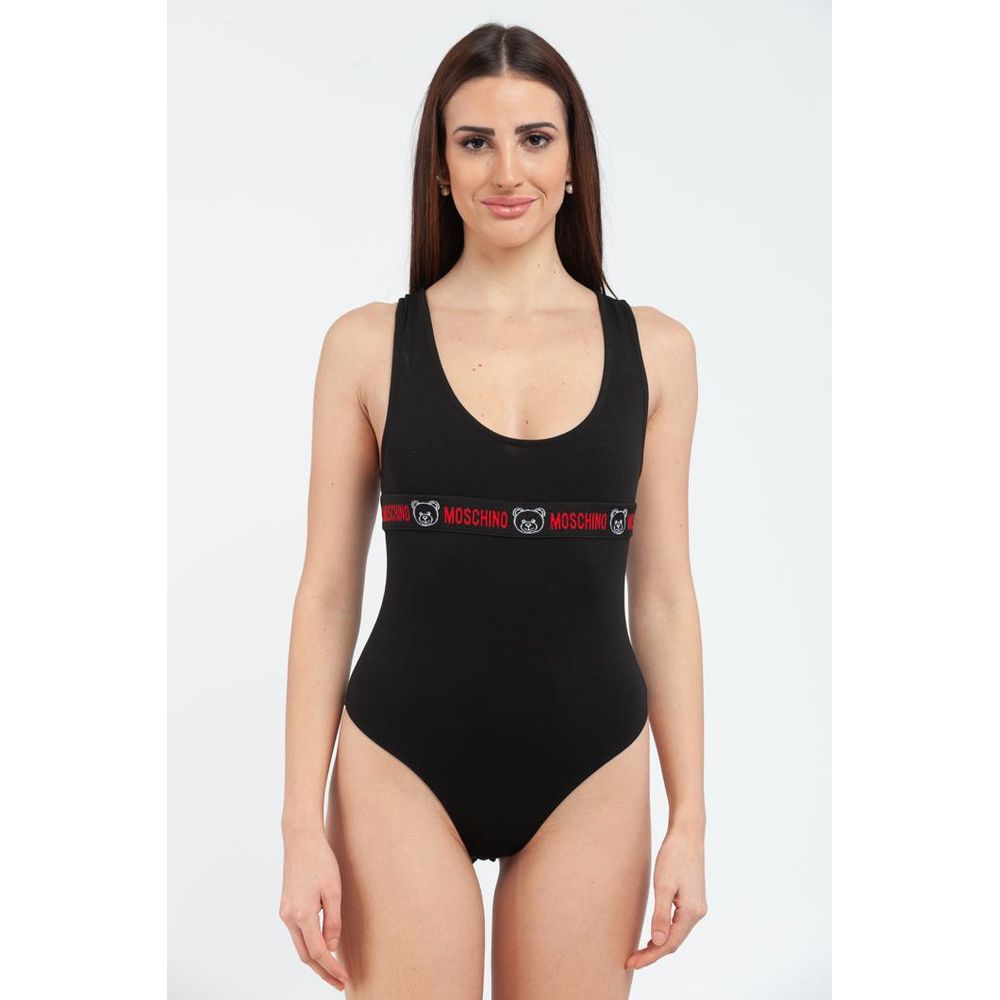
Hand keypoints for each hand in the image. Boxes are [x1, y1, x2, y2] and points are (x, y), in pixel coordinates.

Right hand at [278, 828, 350, 989]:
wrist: (300, 840)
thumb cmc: (320, 861)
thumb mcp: (333, 890)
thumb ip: (333, 921)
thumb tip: (331, 948)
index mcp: (302, 914)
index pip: (317, 952)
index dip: (331, 969)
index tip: (344, 978)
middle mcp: (289, 917)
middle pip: (305, 955)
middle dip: (322, 972)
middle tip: (339, 982)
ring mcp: (285, 912)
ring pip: (299, 946)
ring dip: (315, 961)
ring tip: (333, 970)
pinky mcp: (286, 907)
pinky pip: (297, 934)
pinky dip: (309, 945)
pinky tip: (322, 948)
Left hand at [626, 823, 706, 969]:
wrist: (687, 834)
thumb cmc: (674, 856)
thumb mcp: (663, 885)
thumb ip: (661, 915)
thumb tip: (658, 943)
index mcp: (692, 912)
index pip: (669, 944)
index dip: (650, 956)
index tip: (631, 962)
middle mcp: (698, 913)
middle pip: (674, 942)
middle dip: (653, 953)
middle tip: (631, 960)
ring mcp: (697, 907)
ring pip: (676, 934)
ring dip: (659, 944)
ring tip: (639, 952)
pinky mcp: (693, 900)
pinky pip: (678, 924)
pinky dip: (665, 932)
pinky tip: (653, 935)